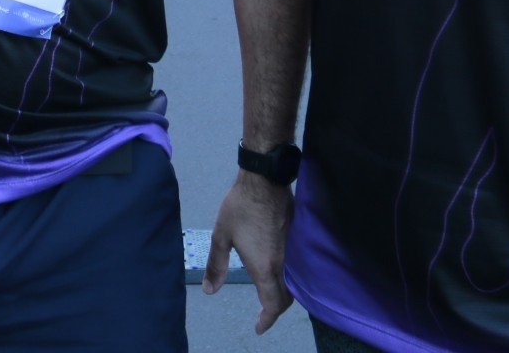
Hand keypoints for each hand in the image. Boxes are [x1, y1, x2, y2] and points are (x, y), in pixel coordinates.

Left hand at [205, 173, 293, 334]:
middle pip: (287, 298)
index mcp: (265, 267)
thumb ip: (215, 265)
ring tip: (270, 296)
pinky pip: (299, 268)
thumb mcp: (221, 236)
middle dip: (275, 310)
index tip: (258, 328)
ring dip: (285, 295)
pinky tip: (282, 273)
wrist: (265, 180)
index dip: (266, 320)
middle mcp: (284, 264)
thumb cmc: (240, 207)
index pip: (272, 305)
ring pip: (295, 284)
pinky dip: (292, 279)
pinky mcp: (298, 240)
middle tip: (263, 314)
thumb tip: (210, 290)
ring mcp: (294, 251)